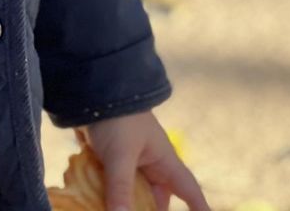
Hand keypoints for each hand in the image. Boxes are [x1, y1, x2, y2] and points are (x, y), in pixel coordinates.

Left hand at [80, 111, 212, 210]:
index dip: (200, 207)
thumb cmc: (117, 118)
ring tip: (111, 210)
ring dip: (124, 207)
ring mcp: (128, 166)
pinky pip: (113, 190)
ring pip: (132, 198)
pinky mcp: (109, 165)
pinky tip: (96, 204)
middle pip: (155, 202)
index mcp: (163, 161)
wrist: (90, 91)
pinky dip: (108, 200)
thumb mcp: (120, 154)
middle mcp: (149, 166)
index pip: (189, 190)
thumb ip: (121, 188)